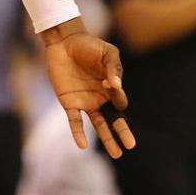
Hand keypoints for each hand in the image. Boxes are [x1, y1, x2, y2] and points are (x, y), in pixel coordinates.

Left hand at [43, 30, 135, 157]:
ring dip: (106, 139)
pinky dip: (78, 133)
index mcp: (112, 88)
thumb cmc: (89, 45)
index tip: (109, 82)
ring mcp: (86, 102)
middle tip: (130, 145)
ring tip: (117, 153)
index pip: (120, 101)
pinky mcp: (70, 103)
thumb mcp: (107, 52)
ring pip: (98, 125)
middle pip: (114, 119)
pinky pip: (75, 121)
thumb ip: (114, 67)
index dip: (117, 95)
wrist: (64, 42)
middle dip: (122, 132)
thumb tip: (115, 85)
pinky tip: (82, 145)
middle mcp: (101, 98)